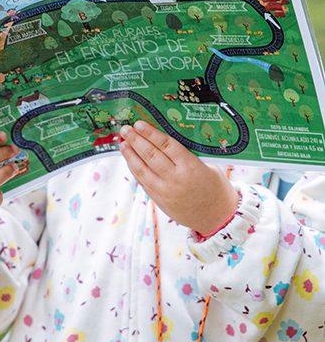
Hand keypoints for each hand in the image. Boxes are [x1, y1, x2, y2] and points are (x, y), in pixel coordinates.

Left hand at [118, 121, 238, 235]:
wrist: (218, 218)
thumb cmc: (215, 188)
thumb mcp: (208, 167)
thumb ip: (187, 155)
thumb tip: (164, 139)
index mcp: (191, 167)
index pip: (166, 145)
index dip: (150, 133)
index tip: (139, 124)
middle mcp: (176, 179)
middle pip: (150, 155)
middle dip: (136, 140)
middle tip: (125, 129)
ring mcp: (165, 191)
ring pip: (142, 169)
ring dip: (130, 155)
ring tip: (123, 143)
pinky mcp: (159, 200)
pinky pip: (143, 181)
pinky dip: (134, 169)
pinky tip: (130, 160)